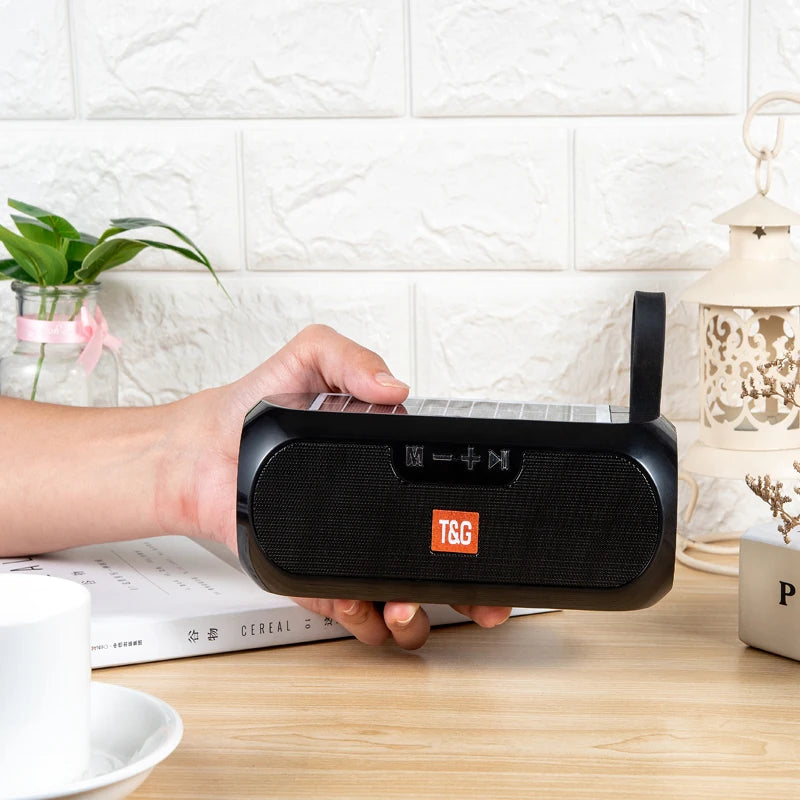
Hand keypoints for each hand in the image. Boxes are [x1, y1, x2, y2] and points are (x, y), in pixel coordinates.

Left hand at [187, 324, 512, 649]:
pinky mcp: (317, 581)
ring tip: (405, 604)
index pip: (448, 502)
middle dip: (468, 592)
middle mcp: (378, 517)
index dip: (476, 526)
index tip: (490, 538)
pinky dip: (364, 620)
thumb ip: (351, 359)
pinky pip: (353, 615)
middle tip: (475, 596)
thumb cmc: (256, 408)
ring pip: (405, 603)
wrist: (203, 448)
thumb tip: (395, 387)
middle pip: (440, 566)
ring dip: (416, 614)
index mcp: (389, 468)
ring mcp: (351, 553)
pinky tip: (358, 602)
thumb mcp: (310, 360)